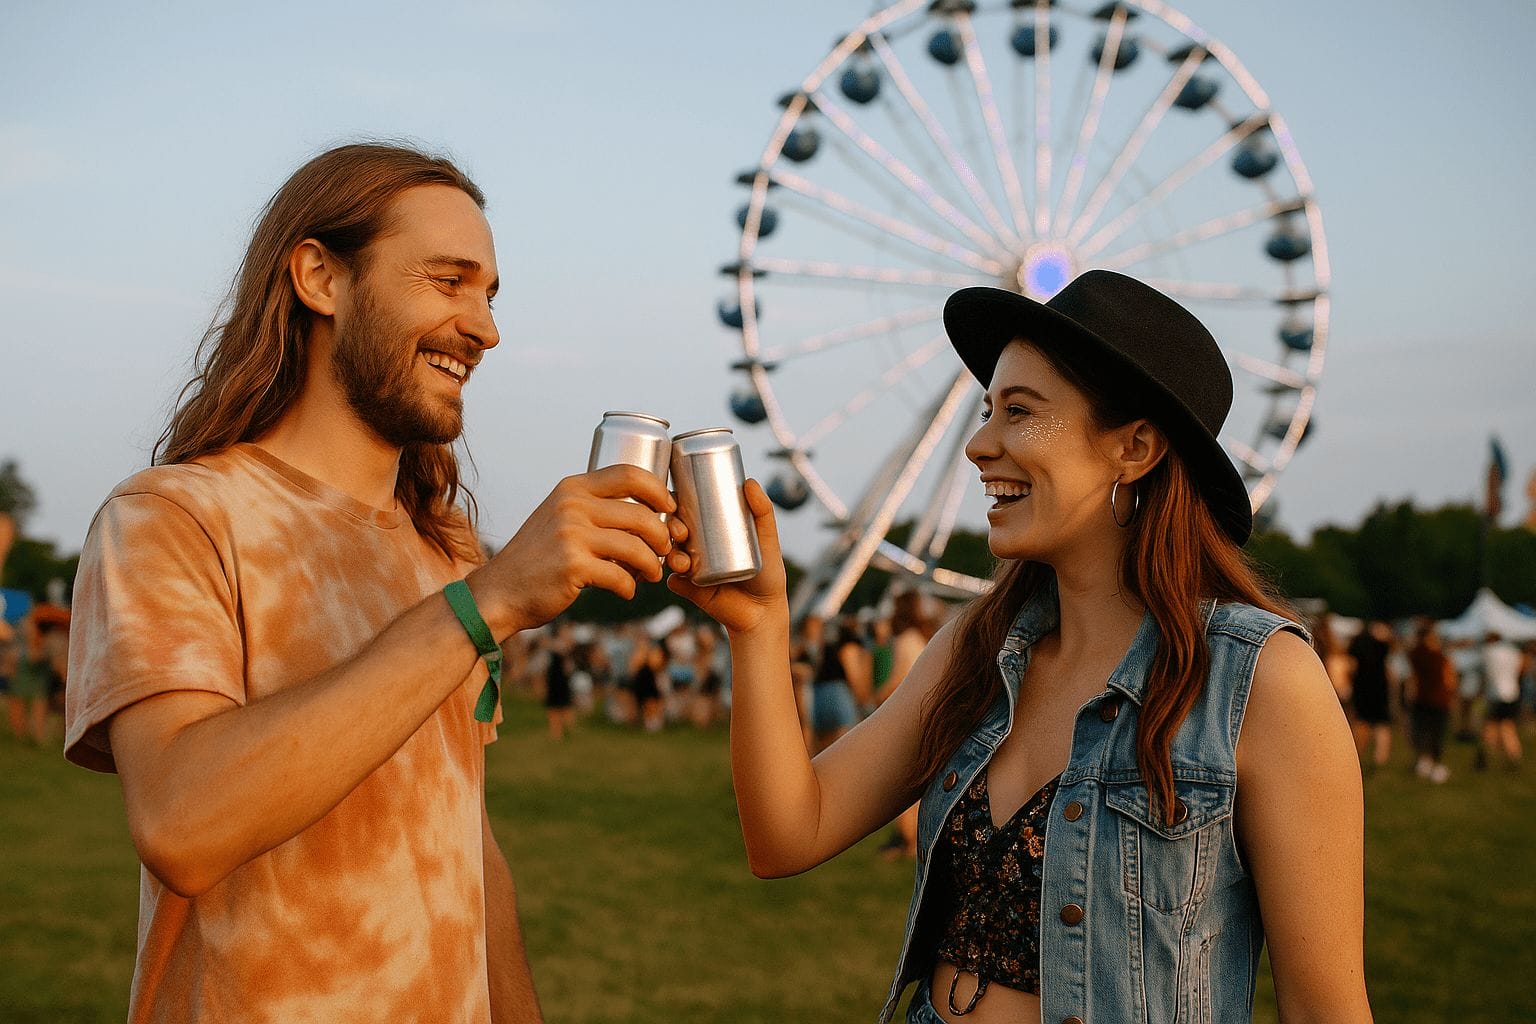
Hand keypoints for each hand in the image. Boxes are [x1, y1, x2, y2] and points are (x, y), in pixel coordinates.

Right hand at [469, 465, 674, 634]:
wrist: (498, 592)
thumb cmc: (537, 559)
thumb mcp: (559, 517)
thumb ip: (591, 508)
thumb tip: (649, 514)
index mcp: (573, 488)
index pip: (629, 474)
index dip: (658, 490)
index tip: (670, 508)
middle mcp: (572, 506)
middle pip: (642, 514)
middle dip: (662, 537)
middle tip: (664, 552)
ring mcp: (572, 535)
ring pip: (637, 547)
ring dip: (652, 565)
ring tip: (651, 575)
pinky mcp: (573, 567)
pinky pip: (622, 576)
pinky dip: (630, 587)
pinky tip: (626, 591)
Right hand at [666, 479, 788, 635]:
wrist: (764, 612)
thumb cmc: (768, 574)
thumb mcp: (768, 540)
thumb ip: (763, 512)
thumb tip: (749, 482)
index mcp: (711, 530)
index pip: (688, 510)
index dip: (677, 504)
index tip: (677, 501)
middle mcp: (698, 546)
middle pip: (674, 530)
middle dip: (670, 527)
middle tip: (681, 531)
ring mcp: (692, 568)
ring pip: (670, 554)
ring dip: (669, 552)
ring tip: (681, 558)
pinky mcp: (690, 589)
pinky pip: (674, 581)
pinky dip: (672, 577)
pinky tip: (676, 575)